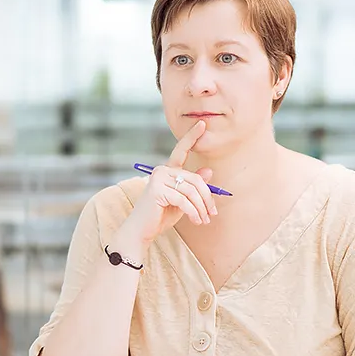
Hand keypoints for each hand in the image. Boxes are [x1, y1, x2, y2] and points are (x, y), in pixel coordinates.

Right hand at [114, 120, 216, 248]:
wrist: (142, 231)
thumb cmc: (161, 216)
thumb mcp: (182, 201)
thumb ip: (193, 187)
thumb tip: (209, 171)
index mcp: (167, 171)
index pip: (181, 150)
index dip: (192, 137)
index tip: (202, 124)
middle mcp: (161, 171)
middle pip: (195, 179)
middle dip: (207, 198)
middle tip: (212, 213)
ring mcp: (158, 179)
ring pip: (191, 190)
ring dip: (201, 208)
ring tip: (204, 220)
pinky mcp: (157, 190)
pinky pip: (184, 200)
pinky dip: (193, 212)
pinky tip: (196, 221)